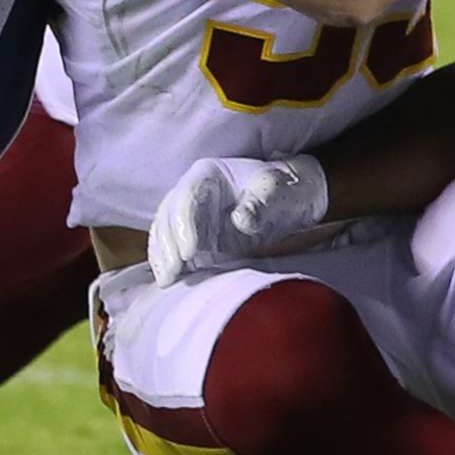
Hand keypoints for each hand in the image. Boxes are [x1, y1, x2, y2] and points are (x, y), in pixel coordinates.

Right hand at [147, 155, 329, 284]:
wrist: (292, 200)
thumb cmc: (284, 190)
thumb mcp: (277, 191)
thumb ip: (259, 202)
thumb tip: (240, 219)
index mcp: (208, 174)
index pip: (187, 196)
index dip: (184, 224)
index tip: (189, 252)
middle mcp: (193, 192)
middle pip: (169, 216)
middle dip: (167, 245)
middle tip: (172, 272)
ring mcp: (192, 215)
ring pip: (165, 232)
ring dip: (162, 257)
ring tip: (166, 280)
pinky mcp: (196, 237)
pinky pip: (173, 248)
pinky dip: (168, 263)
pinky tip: (168, 280)